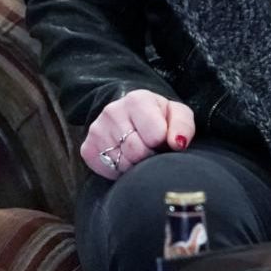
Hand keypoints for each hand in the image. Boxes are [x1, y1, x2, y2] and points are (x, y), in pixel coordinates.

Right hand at [80, 90, 194, 180]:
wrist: (133, 117)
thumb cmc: (160, 118)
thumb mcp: (178, 116)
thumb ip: (183, 127)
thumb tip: (178, 143)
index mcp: (137, 99)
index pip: (155, 135)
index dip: (163, 142)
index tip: (162, 139)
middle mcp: (112, 111)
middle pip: (137, 151)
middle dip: (149, 155)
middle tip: (151, 148)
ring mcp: (96, 130)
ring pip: (122, 163)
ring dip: (135, 164)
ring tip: (139, 151)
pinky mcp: (87, 149)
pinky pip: (108, 171)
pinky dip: (120, 170)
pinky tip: (125, 157)